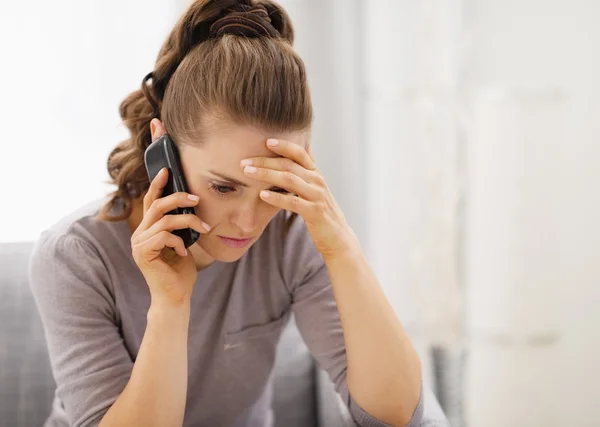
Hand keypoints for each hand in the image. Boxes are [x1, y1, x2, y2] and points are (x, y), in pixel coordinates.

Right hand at [131, 137, 210, 307]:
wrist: (176, 296)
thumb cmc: (181, 270)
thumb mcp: (184, 241)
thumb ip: (181, 224)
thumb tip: (193, 202)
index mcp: (149, 227)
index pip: (152, 199)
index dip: (157, 182)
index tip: (167, 168)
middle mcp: (140, 233)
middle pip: (156, 204)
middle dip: (177, 197)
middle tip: (196, 198)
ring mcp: (138, 243)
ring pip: (164, 220)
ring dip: (187, 221)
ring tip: (203, 227)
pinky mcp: (142, 253)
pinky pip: (163, 236)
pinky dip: (178, 241)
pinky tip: (183, 251)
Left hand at [241, 138, 359, 259]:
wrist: (338, 236)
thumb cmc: (320, 212)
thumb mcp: (314, 189)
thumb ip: (304, 174)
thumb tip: (294, 156)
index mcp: (316, 174)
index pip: (300, 153)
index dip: (284, 145)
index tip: (266, 141)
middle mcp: (317, 181)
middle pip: (289, 165)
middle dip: (265, 161)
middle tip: (244, 161)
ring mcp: (317, 196)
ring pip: (289, 179)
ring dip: (266, 174)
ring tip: (248, 173)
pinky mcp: (314, 212)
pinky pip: (292, 201)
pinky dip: (276, 197)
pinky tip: (262, 195)